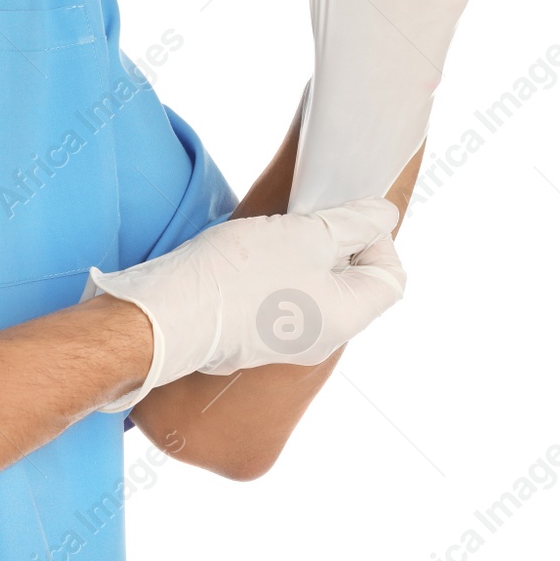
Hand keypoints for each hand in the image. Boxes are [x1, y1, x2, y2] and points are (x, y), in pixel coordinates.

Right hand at [91, 198, 405, 411]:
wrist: (168, 316)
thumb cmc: (240, 277)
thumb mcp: (308, 234)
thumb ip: (354, 224)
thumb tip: (383, 217)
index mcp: (347, 319)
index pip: (390, 278)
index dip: (377, 240)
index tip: (346, 217)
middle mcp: (322, 340)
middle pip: (351, 284)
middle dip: (335, 244)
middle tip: (307, 220)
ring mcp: (285, 343)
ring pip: (314, 290)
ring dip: (302, 256)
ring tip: (274, 234)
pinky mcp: (252, 339)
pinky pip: (280, 302)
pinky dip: (275, 275)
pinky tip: (248, 258)